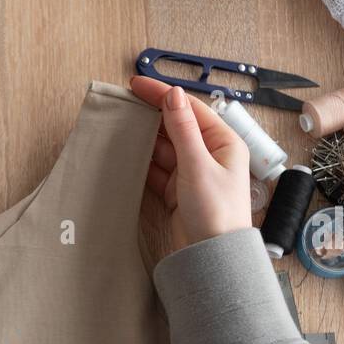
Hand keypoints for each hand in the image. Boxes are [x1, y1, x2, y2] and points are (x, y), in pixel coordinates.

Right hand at [128, 76, 252, 254]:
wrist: (212, 258)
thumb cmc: (215, 212)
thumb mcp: (198, 165)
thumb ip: (183, 130)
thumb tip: (172, 95)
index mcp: (223, 142)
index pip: (189, 109)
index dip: (163, 95)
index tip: (137, 85)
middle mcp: (209, 155)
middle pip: (176, 126)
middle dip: (152, 115)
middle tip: (125, 103)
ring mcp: (192, 173)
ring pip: (164, 148)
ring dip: (145, 138)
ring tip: (121, 127)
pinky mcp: (177, 192)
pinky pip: (157, 170)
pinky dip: (143, 162)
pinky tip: (127, 154)